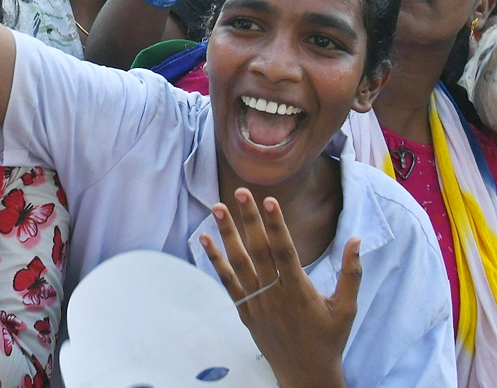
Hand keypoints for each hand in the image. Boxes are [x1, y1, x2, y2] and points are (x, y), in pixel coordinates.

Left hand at [200, 189, 357, 387]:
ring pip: (239, 263)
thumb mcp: (347, 308)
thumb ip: (351, 273)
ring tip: (218, 207)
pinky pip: (227, 282)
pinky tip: (205, 239)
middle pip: (259, 251)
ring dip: (227, 234)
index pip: (285, 251)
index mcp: (299, 292)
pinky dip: (215, 260)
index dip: (276, 225)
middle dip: (249, 220)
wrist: (305, 376)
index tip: (269, 200)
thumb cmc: (329, 339)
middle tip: (241, 192)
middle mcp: (274, 295)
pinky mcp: (245, 311)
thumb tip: (356, 239)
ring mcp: (257, 303)